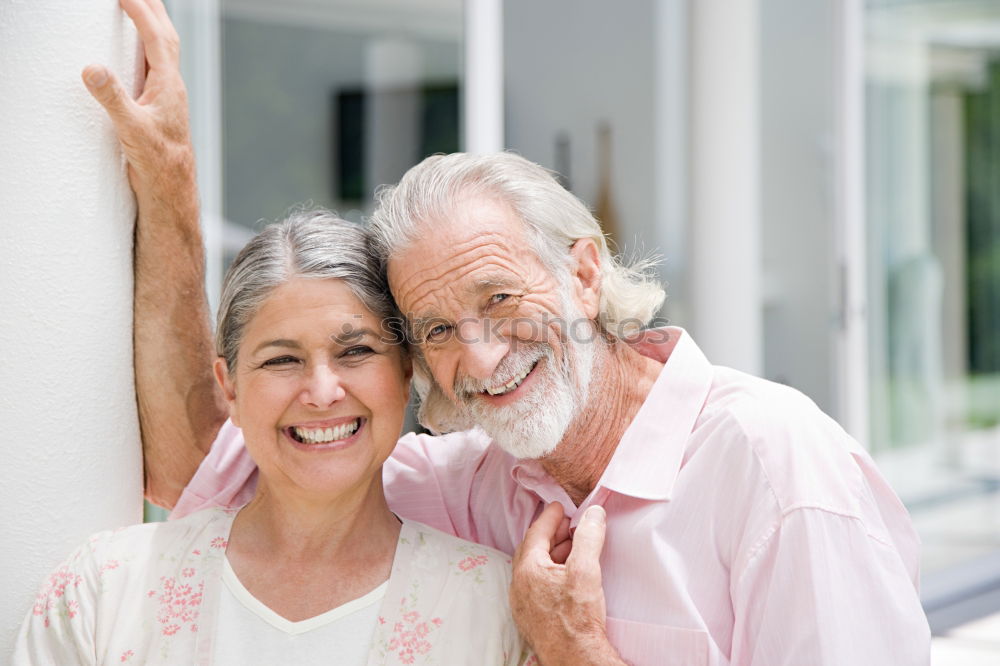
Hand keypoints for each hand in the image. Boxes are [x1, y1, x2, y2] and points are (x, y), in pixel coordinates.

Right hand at [81, 0, 194, 206]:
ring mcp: (168, 95)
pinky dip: (148, 47)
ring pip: (164, 50)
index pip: (155, 37)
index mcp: (168, 85)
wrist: (173, 186)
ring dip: (153, 25)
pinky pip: (156, 66)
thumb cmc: (158, 161)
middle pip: (166, 36)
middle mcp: (172, 86)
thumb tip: (92, 69)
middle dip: (153, 9)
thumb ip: (112, 98)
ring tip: (141, 9)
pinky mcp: (160, 106)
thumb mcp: (131, 129)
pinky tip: (139, 51)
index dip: (140, 11)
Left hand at [511, 503, 624, 664]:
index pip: (536, 532)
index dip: (550, 517)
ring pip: (533, 568)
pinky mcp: (530, 616)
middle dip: (550, 534)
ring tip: (572, 548)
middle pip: (532, 549)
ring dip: (551, 554)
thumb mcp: (586, 569)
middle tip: (568, 525)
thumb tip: (593, 513)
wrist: (573, 657)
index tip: (559, 507)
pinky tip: (564, 575)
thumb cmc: (577, 617)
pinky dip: (549, 572)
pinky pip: (535, 585)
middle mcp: (519, 584)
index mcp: (528, 569)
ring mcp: (522, 602)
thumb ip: (589, 537)